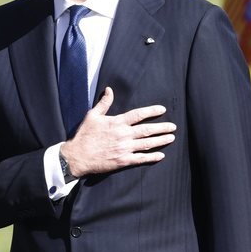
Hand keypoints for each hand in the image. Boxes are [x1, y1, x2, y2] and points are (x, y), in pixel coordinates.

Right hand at [60, 87, 174, 177]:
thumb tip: (109, 90)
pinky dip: (152, 157)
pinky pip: (141, 159)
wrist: (77, 156)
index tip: (162, 110)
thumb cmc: (84, 135)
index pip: (139, 114)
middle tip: (173, 127)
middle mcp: (123, 135)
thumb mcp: (92, 116)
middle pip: (147, 130)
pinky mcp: (123, 161)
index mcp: (117, 122)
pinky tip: (161, 155)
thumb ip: (104, 103)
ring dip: (161, 140)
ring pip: (147, 143)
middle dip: (162, 128)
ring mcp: (124, 148)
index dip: (152, 111)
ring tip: (171, 138)